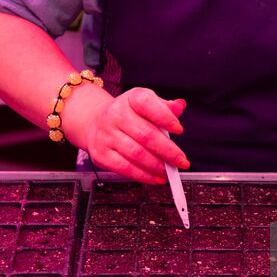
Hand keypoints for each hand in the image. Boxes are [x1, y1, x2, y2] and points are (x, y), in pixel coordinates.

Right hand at [67, 86, 188, 184]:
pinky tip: (156, 177)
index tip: (179, 129)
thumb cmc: (127, 114)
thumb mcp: (146, 104)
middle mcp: (116, 114)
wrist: (96, 122)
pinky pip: (125, 168)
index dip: (164, 117)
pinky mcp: (102, 154)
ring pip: (136, 154)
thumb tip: (179, 106)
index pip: (147, 103)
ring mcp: (107, 135)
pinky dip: (144, 176)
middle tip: (181, 160)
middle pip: (145, 135)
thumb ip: (165, 107)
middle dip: (167, 151)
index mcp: (130, 99)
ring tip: (170, 171)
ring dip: (157, 166)